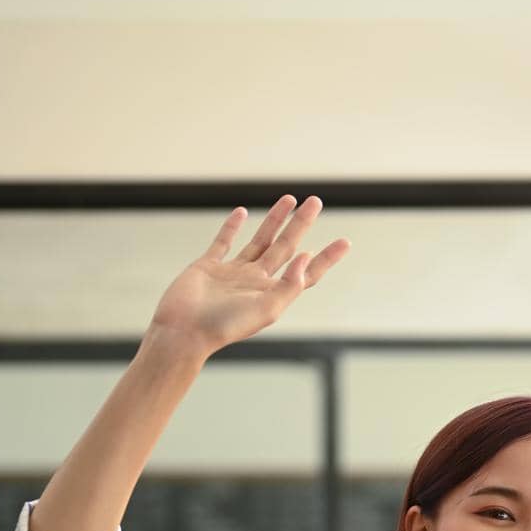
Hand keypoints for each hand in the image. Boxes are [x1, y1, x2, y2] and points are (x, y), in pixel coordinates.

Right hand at [147, 195, 350, 358]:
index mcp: (273, 294)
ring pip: (259, 240)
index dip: (326, 258)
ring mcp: (233, 273)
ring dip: (274, 220)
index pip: (306, 273)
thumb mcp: (266, 309)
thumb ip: (289, 284)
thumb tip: (306, 256)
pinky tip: (242, 213)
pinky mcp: (208, 266)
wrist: (184, 331)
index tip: (345, 241)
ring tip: (289, 199)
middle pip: (285, 248)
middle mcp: (256, 282)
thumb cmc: (225, 326)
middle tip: (315, 202)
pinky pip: (224, 242)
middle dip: (301, 225)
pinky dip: (232, 227)